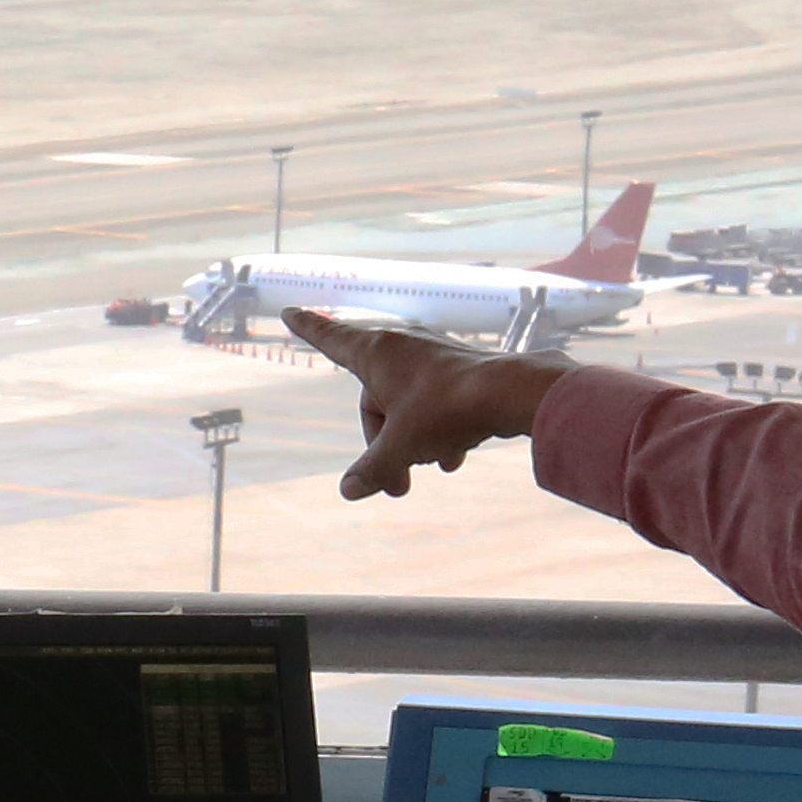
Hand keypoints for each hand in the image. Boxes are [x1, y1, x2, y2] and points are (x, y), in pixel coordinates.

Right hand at [291, 308, 565, 501]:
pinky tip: (455, 457)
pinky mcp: (461, 368)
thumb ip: (372, 468)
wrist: (513, 394)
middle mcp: (402, 345)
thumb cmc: (448, 410)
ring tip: (433, 469)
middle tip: (395, 486)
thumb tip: (348, 491)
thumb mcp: (402, 445)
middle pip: (375, 400)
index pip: (330, 338)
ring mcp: (434, 355)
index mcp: (376, 352)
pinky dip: (439, 429)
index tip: (288, 310)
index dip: (308, 328)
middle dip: (383, 446)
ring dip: (415, 442)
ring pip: (408, 404)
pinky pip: (436, 401)